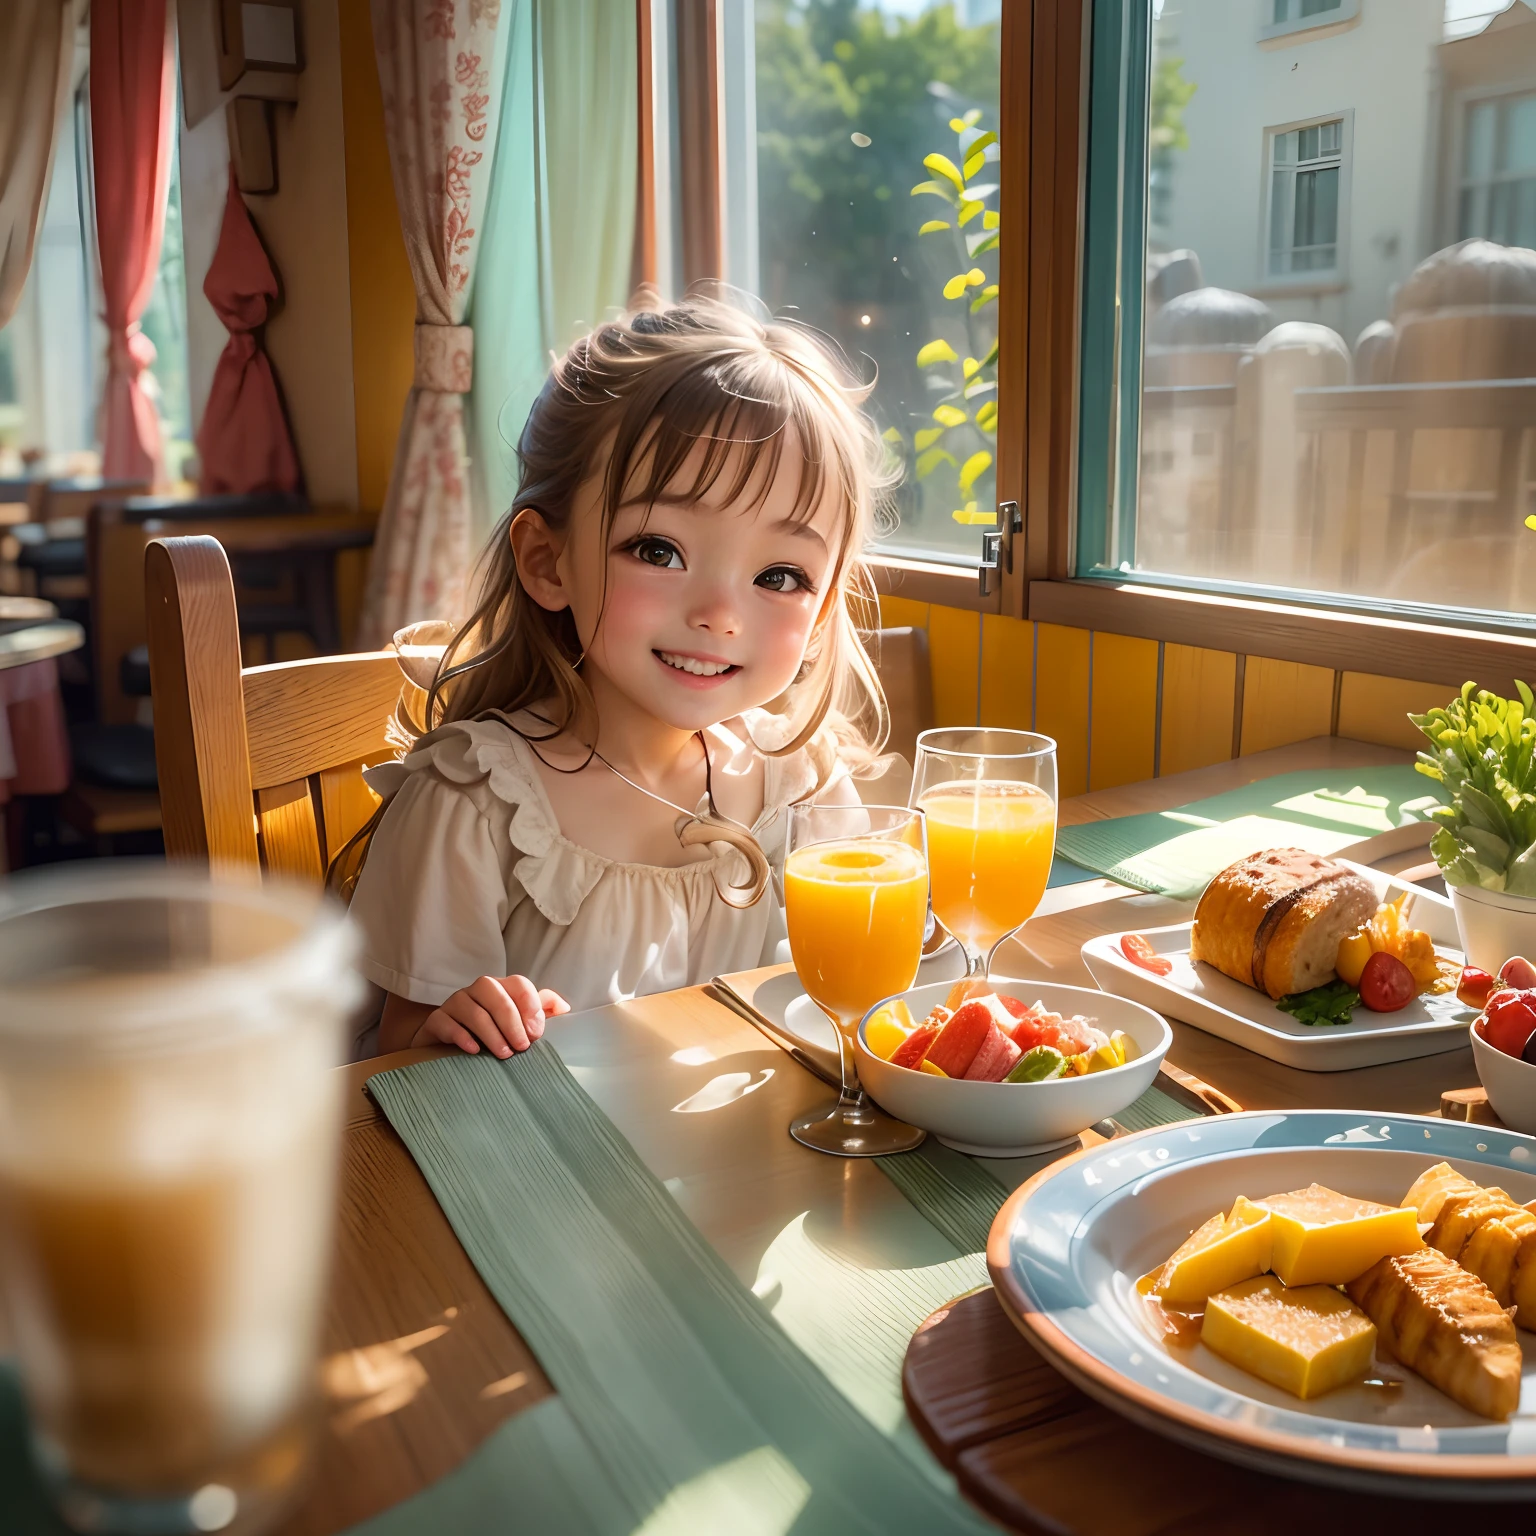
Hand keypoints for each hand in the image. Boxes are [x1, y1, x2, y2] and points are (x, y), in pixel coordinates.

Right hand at [412, 975, 569, 1057]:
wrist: (448, 1045)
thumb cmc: (492, 1032)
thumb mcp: (519, 1021)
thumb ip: (542, 1010)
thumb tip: (564, 1007)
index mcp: (501, 988)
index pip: (519, 984)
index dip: (530, 1007)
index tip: (537, 1034)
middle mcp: (478, 990)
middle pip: (495, 995)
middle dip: (512, 1022)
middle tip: (522, 1047)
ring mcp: (455, 1003)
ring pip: (473, 1011)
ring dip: (492, 1033)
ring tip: (504, 1054)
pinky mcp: (437, 1020)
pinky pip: (446, 1023)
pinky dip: (462, 1037)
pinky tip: (474, 1051)